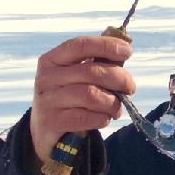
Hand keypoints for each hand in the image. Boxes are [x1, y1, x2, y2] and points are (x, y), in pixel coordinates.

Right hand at [29, 36, 135, 163]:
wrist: (44, 128)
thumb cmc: (68, 96)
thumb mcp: (75, 76)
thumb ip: (96, 62)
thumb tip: (124, 49)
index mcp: (52, 59)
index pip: (80, 45)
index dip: (106, 46)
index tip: (127, 51)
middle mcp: (47, 78)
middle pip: (91, 72)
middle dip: (119, 78)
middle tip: (130, 88)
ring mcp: (48, 100)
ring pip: (91, 95)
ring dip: (112, 102)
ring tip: (116, 108)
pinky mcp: (52, 121)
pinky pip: (86, 118)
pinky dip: (102, 118)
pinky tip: (104, 118)